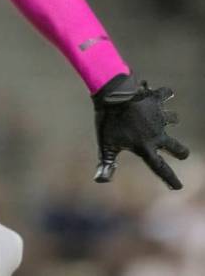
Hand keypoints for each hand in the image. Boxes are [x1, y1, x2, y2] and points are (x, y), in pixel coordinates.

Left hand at [93, 73, 188, 189]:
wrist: (112, 96)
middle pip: (177, 148)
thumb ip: (106, 164)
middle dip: (181, 152)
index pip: (160, 168)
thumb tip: (100, 181)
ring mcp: (159, 117)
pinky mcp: (156, 100)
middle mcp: (157, 135)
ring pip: (174, 119)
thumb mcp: (106, 145)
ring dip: (171, 119)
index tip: (178, 187)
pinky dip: (166, 93)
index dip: (170, 179)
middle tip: (181, 153)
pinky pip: (167, 94)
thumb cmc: (108, 122)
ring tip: (165, 117)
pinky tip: (165, 93)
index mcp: (145, 148)